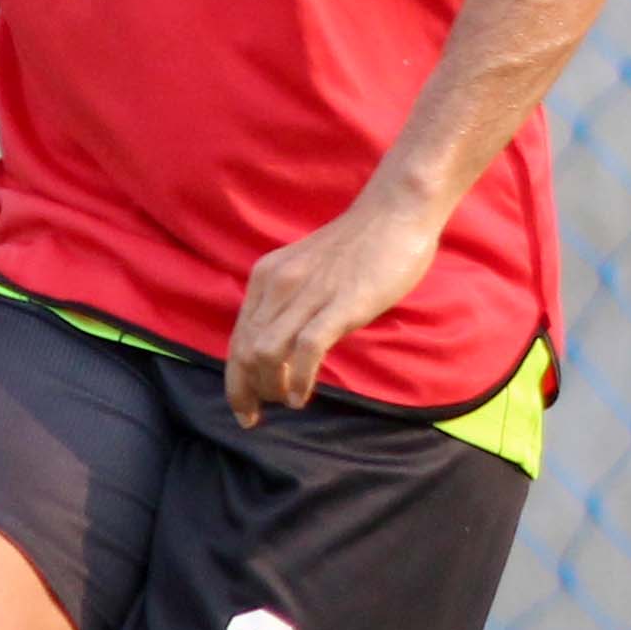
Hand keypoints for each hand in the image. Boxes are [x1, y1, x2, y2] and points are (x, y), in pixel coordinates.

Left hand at [230, 186, 448, 424]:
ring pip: (265, 353)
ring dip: (270, 387)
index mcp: (267, 278)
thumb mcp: (310, 272)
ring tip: (287, 401)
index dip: (235, 379)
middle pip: (244, 351)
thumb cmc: (361, 245)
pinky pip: (305, 349)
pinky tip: (304, 395)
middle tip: (257, 416)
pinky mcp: (339, 304)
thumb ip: (294, 302)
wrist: (395, 213)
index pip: (238, 338)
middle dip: (245, 391)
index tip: (245, 406)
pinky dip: (299, 379)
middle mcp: (278, 285)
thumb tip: (287, 343)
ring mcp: (307, 294)